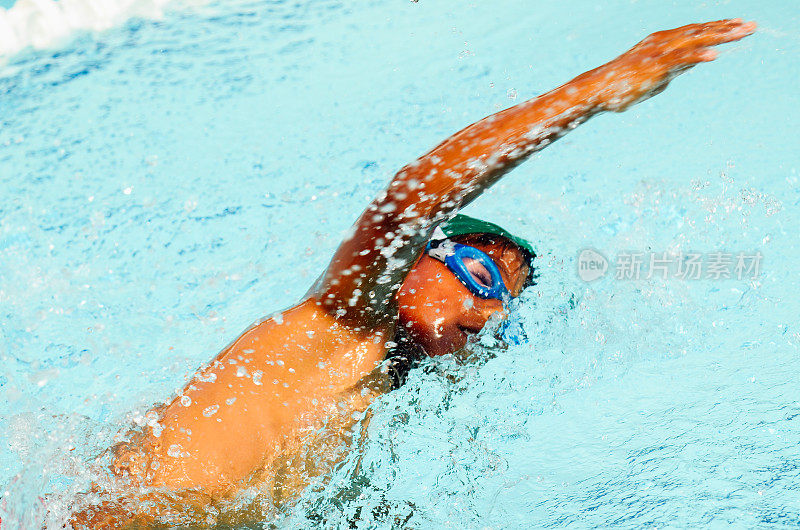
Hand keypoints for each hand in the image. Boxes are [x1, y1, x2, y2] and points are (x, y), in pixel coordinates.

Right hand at [595, 19, 755, 111]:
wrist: (597, 91)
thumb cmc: (621, 87)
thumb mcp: (654, 76)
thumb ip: (673, 68)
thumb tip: (690, 65)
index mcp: (662, 43)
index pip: (695, 32)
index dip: (718, 27)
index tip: (739, 24)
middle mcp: (662, 42)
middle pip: (700, 31)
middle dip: (727, 28)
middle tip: (752, 26)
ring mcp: (658, 52)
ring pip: (695, 40)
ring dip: (720, 36)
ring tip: (742, 34)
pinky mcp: (653, 66)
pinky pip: (680, 59)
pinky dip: (698, 56)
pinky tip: (715, 56)